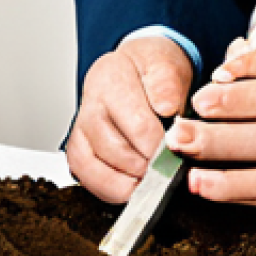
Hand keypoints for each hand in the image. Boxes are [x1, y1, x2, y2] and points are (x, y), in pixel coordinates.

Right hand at [65, 35, 193, 202]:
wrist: (138, 72)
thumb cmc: (152, 72)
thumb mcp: (167, 65)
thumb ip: (168, 85)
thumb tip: (167, 108)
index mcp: (111, 79)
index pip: (138, 125)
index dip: (160, 146)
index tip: (177, 152)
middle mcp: (89, 105)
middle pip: (115, 151)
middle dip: (147, 167)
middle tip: (168, 171)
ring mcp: (80, 130)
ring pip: (96, 170)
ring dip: (128, 182)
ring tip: (152, 179)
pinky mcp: (77, 151)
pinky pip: (88, 180)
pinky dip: (112, 190)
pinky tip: (133, 185)